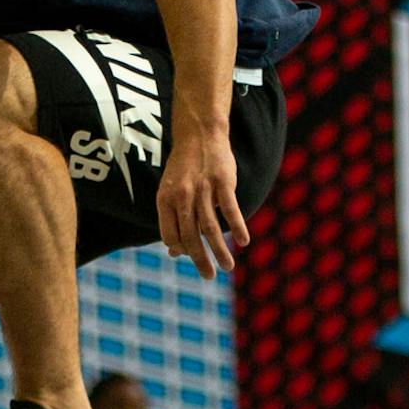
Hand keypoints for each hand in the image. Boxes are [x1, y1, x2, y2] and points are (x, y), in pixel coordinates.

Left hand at [156, 124, 247, 279]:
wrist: (199, 133)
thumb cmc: (185, 167)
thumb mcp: (171, 192)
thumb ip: (172, 220)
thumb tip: (172, 252)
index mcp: (165, 200)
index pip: (170, 235)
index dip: (180, 249)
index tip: (192, 257)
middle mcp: (182, 196)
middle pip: (190, 236)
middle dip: (199, 259)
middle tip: (209, 276)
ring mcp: (203, 189)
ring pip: (210, 227)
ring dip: (219, 250)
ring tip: (227, 267)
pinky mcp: (223, 181)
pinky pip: (230, 209)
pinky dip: (237, 227)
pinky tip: (243, 241)